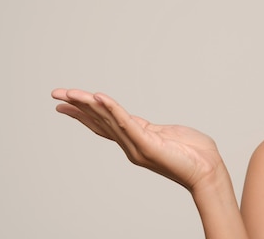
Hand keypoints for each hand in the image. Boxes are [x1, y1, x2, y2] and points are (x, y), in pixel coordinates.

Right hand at [52, 89, 224, 192]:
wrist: (208, 170)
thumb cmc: (194, 153)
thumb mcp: (165, 134)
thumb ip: (149, 129)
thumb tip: (140, 124)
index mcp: (135, 138)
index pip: (103, 123)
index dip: (83, 111)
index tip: (65, 101)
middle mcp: (131, 144)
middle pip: (99, 120)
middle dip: (77, 106)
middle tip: (56, 94)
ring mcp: (137, 145)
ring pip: (107, 120)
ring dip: (88, 105)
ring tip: (71, 93)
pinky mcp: (147, 144)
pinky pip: (126, 123)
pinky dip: (112, 109)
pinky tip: (100, 97)